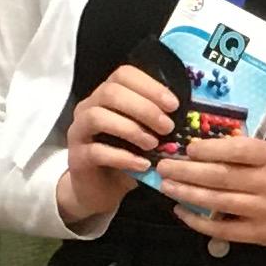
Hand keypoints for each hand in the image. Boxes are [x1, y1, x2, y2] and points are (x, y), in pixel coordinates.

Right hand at [53, 66, 178, 225]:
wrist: (100, 191)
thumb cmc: (126, 158)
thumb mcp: (144, 136)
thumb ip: (157, 122)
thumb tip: (188, 116)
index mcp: (106, 96)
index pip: (123, 75)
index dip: (150, 86)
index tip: (174, 104)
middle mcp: (88, 108)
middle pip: (111, 92)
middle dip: (144, 108)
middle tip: (167, 127)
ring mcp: (78, 132)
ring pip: (98, 117)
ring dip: (131, 129)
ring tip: (153, 145)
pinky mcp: (77, 158)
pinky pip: (96, 151)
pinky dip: (123, 157)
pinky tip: (142, 165)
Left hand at [152, 131, 265, 246]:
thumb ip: (240, 152)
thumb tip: (196, 149)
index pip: (238, 150)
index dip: (210, 149)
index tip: (187, 148)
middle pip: (222, 176)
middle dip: (187, 171)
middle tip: (163, 167)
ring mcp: (263, 210)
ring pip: (218, 201)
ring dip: (188, 193)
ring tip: (167, 186)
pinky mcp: (256, 233)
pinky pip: (221, 228)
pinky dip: (197, 220)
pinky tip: (181, 211)